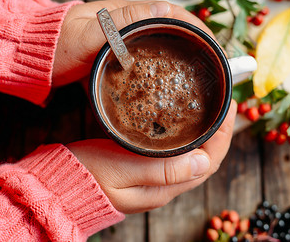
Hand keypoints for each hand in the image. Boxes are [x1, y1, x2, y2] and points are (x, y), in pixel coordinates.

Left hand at [53, 0, 209, 86]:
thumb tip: (163, 8)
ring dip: (184, 57)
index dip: (199, 29)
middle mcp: (131, 24)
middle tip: (212, 69)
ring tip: (199, 79)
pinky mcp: (120, 56)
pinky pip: (151, 58)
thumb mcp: (87, 33)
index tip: (214, 48)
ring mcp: (126, 41)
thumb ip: (119, 22)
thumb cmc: (56, 45)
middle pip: (175, 31)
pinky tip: (170, 85)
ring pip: (165, 45)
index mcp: (128, 13)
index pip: (175, 14)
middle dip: (198, 45)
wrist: (32, 56)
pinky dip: (166, 68)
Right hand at [67, 101, 236, 213]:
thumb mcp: (123, 169)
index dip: (224, 134)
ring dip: (206, 134)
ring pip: (193, 157)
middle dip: (220, 131)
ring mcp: (156, 180)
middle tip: (224, 102)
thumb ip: (163, 168)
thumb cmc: (87, 175)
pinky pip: (178, 155)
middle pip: (206, 159)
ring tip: (211, 109)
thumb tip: (204, 162)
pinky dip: (189, 138)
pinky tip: (185, 123)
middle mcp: (165, 186)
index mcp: (164, 187)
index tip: (230, 106)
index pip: (209, 162)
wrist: (60, 188)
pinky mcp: (146, 171)